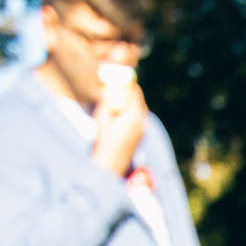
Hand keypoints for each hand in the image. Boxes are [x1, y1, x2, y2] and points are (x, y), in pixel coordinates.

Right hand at [90, 63, 147, 178]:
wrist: (109, 167)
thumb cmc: (103, 143)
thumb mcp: (102, 119)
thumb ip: (107, 101)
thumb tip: (109, 87)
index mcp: (135, 116)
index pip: (135, 92)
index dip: (126, 83)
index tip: (117, 78)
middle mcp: (142, 121)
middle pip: (137, 99)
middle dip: (126, 92)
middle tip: (114, 88)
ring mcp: (143, 129)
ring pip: (137, 109)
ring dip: (126, 104)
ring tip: (112, 106)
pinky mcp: (140, 135)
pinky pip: (135, 118)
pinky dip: (127, 114)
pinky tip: (115, 119)